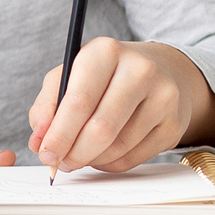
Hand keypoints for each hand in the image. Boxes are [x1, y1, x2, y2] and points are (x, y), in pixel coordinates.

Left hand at [26, 38, 214, 175]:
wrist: (160, 70)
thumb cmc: (105, 74)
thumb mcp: (70, 74)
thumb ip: (47, 105)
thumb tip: (40, 141)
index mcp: (105, 51)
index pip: (79, 100)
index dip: (59, 133)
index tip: (45, 153)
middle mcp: (140, 70)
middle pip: (101, 128)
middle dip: (74, 153)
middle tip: (60, 162)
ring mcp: (163, 98)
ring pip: (118, 147)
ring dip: (91, 159)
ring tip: (79, 155)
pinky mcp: (174, 124)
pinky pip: (134, 158)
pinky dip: (110, 163)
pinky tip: (102, 154)